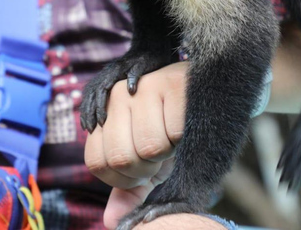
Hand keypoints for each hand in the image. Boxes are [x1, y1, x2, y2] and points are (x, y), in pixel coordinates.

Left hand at [84, 62, 187, 228]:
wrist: (204, 100)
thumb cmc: (170, 132)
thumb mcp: (147, 164)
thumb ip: (128, 190)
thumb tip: (112, 222)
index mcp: (103, 116)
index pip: (97, 162)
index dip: (123, 178)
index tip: (142, 169)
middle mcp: (116, 97)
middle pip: (122, 157)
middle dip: (146, 169)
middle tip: (161, 155)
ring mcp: (142, 88)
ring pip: (150, 147)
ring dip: (168, 153)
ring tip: (172, 137)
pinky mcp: (171, 84)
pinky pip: (175, 133)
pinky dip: (184, 139)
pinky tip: (184, 124)